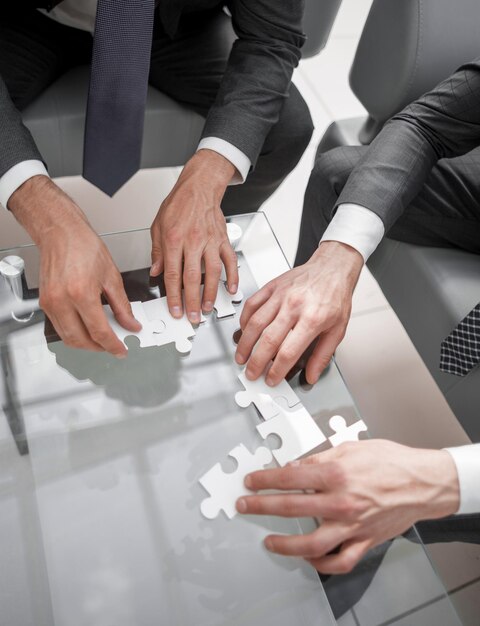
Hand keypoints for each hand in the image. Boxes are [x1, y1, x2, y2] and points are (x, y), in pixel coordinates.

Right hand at [9, 176, 140, 355]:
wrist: (61, 233)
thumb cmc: (84, 247)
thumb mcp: (112, 276)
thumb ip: (122, 306)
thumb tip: (130, 323)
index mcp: (81, 293)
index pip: (99, 331)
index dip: (113, 345)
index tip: (121, 349)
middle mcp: (62, 300)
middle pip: (81, 340)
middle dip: (99, 348)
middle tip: (113, 346)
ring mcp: (50, 303)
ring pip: (68, 338)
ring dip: (85, 343)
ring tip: (102, 339)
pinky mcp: (44, 303)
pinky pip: (59, 327)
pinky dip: (74, 333)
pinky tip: (87, 328)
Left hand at [150, 150, 238, 323]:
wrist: (199, 187)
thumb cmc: (179, 204)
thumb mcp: (157, 226)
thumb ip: (157, 251)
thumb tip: (155, 271)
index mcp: (174, 240)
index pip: (173, 274)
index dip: (174, 296)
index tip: (175, 310)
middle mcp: (193, 242)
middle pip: (193, 278)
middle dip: (192, 301)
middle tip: (193, 316)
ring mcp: (211, 242)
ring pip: (212, 273)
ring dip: (211, 293)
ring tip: (208, 308)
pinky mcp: (223, 240)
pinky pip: (230, 261)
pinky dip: (232, 276)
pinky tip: (231, 289)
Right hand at [235, 241, 362, 385]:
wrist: (332, 267)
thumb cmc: (335, 296)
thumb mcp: (338, 329)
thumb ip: (323, 355)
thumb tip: (312, 375)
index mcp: (312, 319)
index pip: (288, 352)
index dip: (277, 370)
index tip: (272, 379)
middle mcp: (294, 306)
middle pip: (268, 340)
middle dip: (256, 362)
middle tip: (252, 373)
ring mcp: (280, 295)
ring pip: (255, 323)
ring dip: (245, 343)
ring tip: (242, 356)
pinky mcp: (272, 287)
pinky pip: (252, 304)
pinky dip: (244, 320)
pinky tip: (244, 331)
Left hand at [237, 440, 459, 573]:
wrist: (422, 482)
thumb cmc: (391, 461)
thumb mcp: (351, 447)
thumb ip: (319, 459)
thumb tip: (294, 467)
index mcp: (336, 474)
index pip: (289, 478)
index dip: (265, 480)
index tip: (251, 482)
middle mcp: (341, 502)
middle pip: (291, 508)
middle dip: (262, 507)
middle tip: (246, 506)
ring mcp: (352, 525)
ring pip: (311, 544)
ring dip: (284, 544)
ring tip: (269, 541)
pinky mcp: (364, 541)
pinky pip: (339, 561)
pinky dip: (321, 564)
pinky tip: (308, 558)